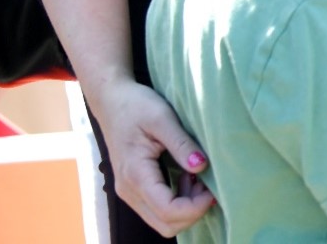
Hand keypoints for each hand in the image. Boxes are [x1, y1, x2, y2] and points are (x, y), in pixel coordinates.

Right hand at [94, 78, 214, 234]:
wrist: (111, 100)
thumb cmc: (136, 105)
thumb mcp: (162, 118)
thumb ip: (182, 144)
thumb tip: (202, 166)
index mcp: (135, 174)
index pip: (168, 211)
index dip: (195, 207)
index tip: (215, 189)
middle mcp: (129, 190)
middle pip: (165, 225)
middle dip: (193, 211)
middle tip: (210, 184)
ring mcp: (130, 192)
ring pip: (162, 220)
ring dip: (186, 207)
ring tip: (199, 177)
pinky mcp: (134, 188)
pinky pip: (158, 208)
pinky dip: (178, 201)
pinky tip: (188, 176)